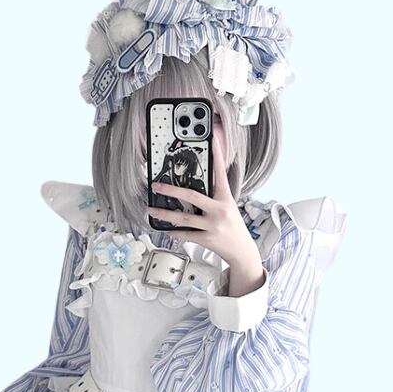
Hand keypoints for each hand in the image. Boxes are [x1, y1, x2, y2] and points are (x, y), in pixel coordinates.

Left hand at [147, 133, 265, 296]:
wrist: (241, 250)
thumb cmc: (233, 226)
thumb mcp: (228, 206)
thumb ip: (214, 195)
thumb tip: (196, 184)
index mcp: (226, 198)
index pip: (220, 173)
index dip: (217, 156)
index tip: (212, 141)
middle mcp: (220, 210)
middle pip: (191, 196)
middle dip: (171, 190)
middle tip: (156, 186)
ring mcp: (213, 226)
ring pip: (184, 218)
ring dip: (165, 214)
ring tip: (151, 210)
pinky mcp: (207, 239)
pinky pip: (186, 234)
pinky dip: (174, 232)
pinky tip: (165, 228)